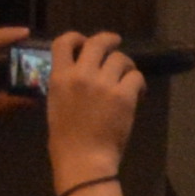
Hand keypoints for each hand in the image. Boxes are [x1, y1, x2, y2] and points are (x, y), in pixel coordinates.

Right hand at [36, 33, 146, 174]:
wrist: (83, 158)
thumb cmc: (65, 138)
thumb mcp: (56, 105)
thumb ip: (66, 84)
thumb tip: (79, 72)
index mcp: (59, 78)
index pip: (63, 42)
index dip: (76, 37)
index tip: (84, 41)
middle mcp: (81, 75)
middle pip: (98, 42)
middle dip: (109, 40)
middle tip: (115, 44)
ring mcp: (104, 84)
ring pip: (121, 59)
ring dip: (126, 66)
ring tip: (127, 77)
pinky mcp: (124, 95)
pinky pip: (136, 77)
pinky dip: (139, 84)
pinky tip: (138, 93)